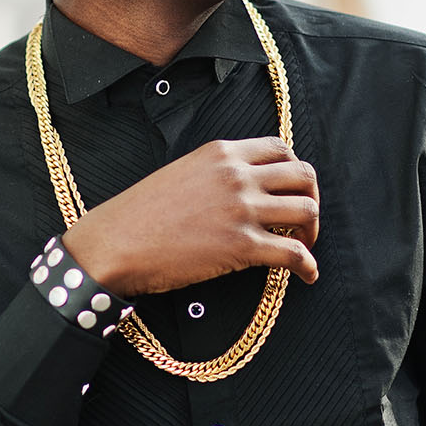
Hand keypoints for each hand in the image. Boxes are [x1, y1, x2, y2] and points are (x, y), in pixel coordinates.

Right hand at [61, 137, 319, 295]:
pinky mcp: (242, 246)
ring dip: (312, 232)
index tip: (290, 191)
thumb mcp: (180, 174)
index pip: (280, 150)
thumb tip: (240, 191)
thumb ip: (215, 174)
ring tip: (303, 247)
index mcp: (221, 153)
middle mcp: (237, 175)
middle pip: (303, 176)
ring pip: (307, 210)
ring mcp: (242, 209)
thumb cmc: (137, 215)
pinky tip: (307, 275)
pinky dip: (309, 265)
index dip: (294, 172)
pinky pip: (295, 253)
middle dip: (311, 198)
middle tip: (302, 222)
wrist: (113, 245)